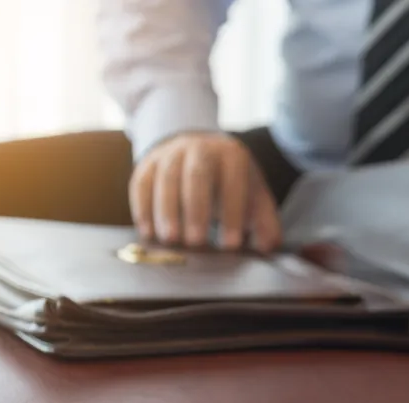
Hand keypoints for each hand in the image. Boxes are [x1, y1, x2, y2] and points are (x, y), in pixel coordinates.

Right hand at [129, 132, 281, 251]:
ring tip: (170, 240)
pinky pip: (141, 184)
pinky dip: (142, 209)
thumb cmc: (231, 183)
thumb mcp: (253, 197)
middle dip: (196, 210)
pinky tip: (148, 234)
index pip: (233, 182)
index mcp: (232, 155)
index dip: (232, 213)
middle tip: (196, 242)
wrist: (200, 151)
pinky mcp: (147, 164)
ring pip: (166, 178)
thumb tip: (268, 247)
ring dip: (166, 210)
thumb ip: (265, 222)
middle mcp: (200, 148)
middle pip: (197, 175)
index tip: (230, 245)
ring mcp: (171, 153)